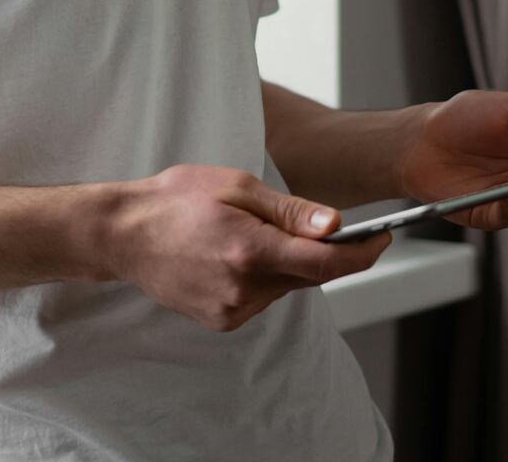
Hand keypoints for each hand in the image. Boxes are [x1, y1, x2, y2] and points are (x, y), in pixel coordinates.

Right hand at [111, 163, 392, 332]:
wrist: (124, 234)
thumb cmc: (177, 199)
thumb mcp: (237, 186)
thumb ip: (291, 211)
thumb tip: (337, 225)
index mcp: (250, 250)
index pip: (325, 264)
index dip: (362, 253)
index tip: (383, 237)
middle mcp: (243, 289)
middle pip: (309, 275)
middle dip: (321, 250)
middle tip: (315, 221)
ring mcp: (231, 311)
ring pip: (286, 286)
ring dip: (288, 262)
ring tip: (251, 231)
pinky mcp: (222, 321)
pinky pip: (263, 297)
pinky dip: (264, 275)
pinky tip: (235, 253)